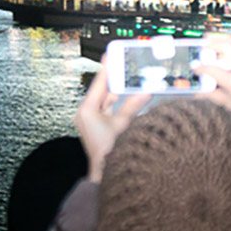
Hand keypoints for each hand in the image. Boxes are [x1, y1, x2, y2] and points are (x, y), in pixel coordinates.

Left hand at [74, 67, 148, 182]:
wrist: (106, 175)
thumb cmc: (110, 154)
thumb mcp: (124, 125)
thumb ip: (134, 105)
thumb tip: (144, 91)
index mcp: (87, 110)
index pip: (99, 83)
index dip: (107, 67)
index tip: (111, 55)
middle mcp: (86, 114)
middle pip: (101, 90)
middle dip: (114, 78)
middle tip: (123, 64)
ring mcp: (91, 122)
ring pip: (105, 100)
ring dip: (117, 91)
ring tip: (127, 77)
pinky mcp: (97, 128)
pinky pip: (107, 109)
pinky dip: (117, 103)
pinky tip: (127, 96)